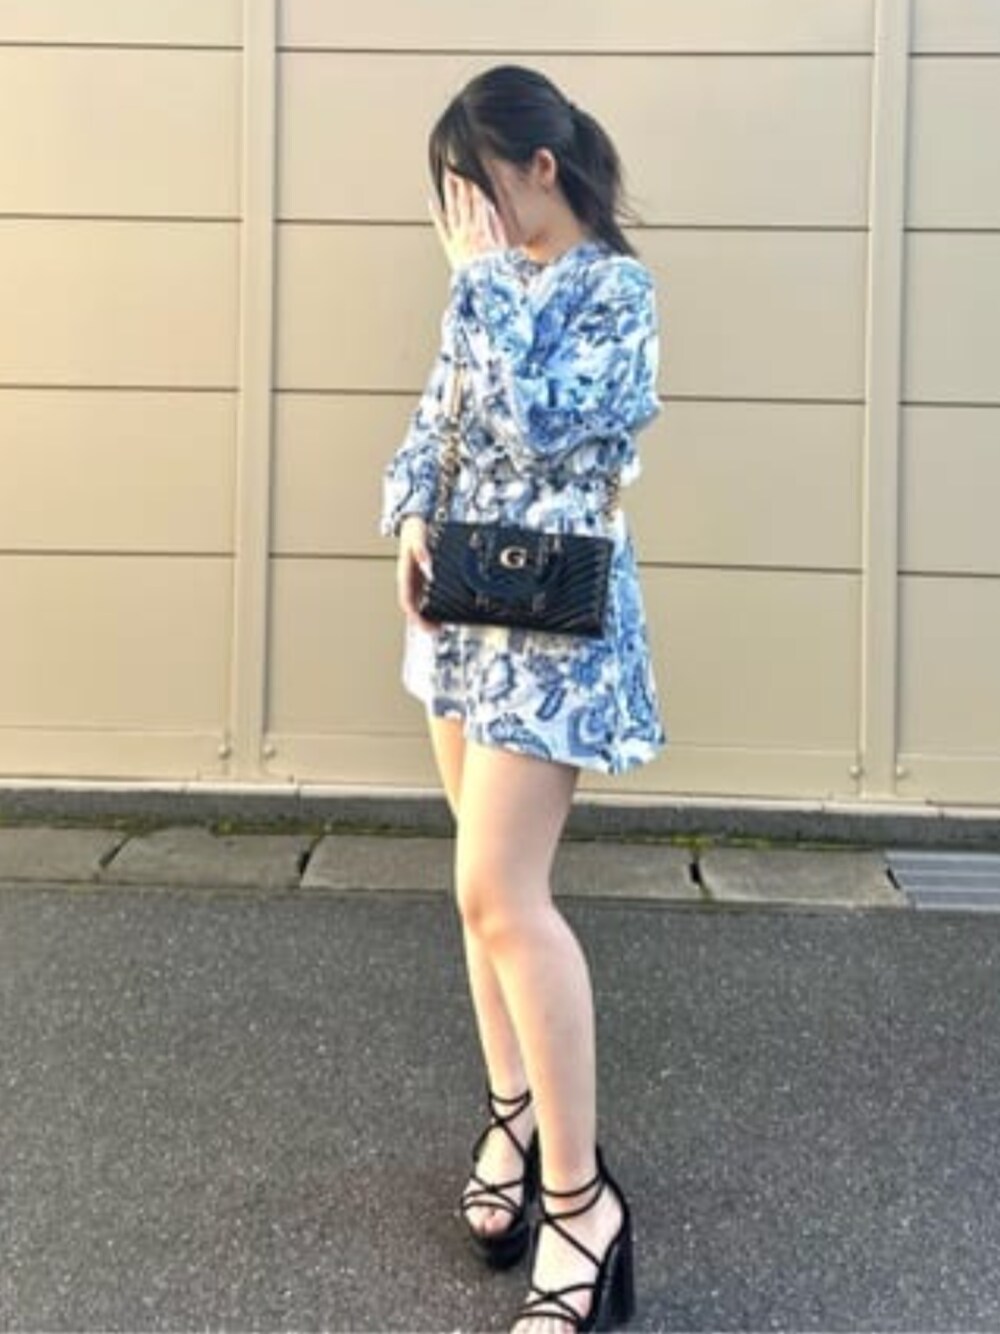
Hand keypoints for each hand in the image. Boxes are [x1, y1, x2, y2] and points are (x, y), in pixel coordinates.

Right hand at [396, 515, 437, 630]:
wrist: (417, 520)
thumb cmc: (415, 527)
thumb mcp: (417, 534)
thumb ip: (421, 548)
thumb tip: (426, 561)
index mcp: (405, 572)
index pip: (406, 598)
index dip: (413, 612)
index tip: (422, 621)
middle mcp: (410, 579)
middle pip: (414, 605)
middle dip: (423, 620)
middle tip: (435, 630)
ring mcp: (417, 579)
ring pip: (421, 602)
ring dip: (429, 616)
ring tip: (440, 626)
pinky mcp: (425, 577)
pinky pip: (429, 595)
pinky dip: (436, 605)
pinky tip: (445, 609)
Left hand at [429, 172, 507, 270]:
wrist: (481, 289)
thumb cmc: (494, 272)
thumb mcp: (503, 247)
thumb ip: (498, 225)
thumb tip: (493, 207)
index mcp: (483, 230)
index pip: (479, 202)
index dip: (476, 185)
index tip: (474, 171)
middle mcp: (468, 231)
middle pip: (464, 201)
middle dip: (462, 182)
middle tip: (458, 165)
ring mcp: (457, 238)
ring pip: (452, 209)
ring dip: (449, 191)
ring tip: (447, 176)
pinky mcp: (449, 247)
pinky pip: (441, 228)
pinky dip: (436, 215)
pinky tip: (432, 203)